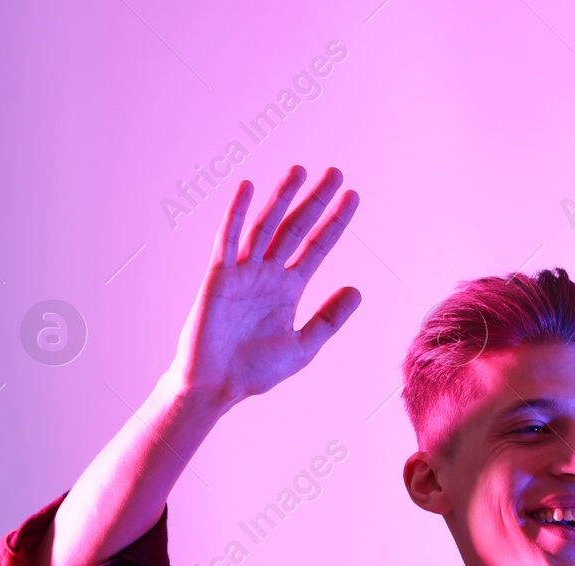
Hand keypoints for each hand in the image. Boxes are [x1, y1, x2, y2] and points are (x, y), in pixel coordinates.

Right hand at [167, 164, 361, 408]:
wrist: (217, 386)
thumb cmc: (256, 370)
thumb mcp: (304, 346)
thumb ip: (329, 318)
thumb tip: (357, 290)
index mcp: (288, 288)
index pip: (316, 246)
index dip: (334, 222)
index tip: (353, 196)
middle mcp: (267, 274)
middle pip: (295, 228)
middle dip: (314, 200)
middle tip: (335, 172)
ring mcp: (243, 272)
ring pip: (265, 226)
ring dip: (282, 197)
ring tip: (300, 170)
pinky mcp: (218, 277)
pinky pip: (228, 239)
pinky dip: (236, 213)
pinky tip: (248, 188)